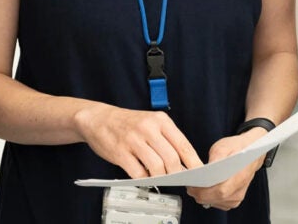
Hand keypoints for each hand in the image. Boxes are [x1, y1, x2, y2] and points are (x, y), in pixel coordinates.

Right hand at [74, 104, 202, 178]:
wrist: (98, 118)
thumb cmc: (127, 124)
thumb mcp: (150, 123)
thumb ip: (166, 140)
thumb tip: (183, 164)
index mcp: (160, 120)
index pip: (183, 145)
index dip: (193, 162)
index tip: (199, 173)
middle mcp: (148, 128)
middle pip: (171, 158)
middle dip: (176, 173)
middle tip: (176, 178)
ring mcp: (133, 140)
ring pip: (157, 167)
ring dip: (160, 177)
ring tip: (158, 177)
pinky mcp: (120, 152)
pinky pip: (138, 172)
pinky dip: (143, 179)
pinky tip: (143, 176)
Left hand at [186, 131, 265, 210]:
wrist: (252, 153)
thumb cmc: (238, 149)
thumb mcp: (223, 147)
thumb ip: (215, 158)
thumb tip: (205, 169)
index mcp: (238, 178)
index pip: (218, 191)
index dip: (201, 190)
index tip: (191, 184)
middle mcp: (238, 191)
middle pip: (213, 199)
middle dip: (198, 192)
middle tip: (190, 183)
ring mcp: (237, 198)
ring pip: (213, 202)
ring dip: (203, 195)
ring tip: (198, 183)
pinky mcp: (234, 201)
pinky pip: (217, 203)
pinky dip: (209, 196)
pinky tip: (207, 187)